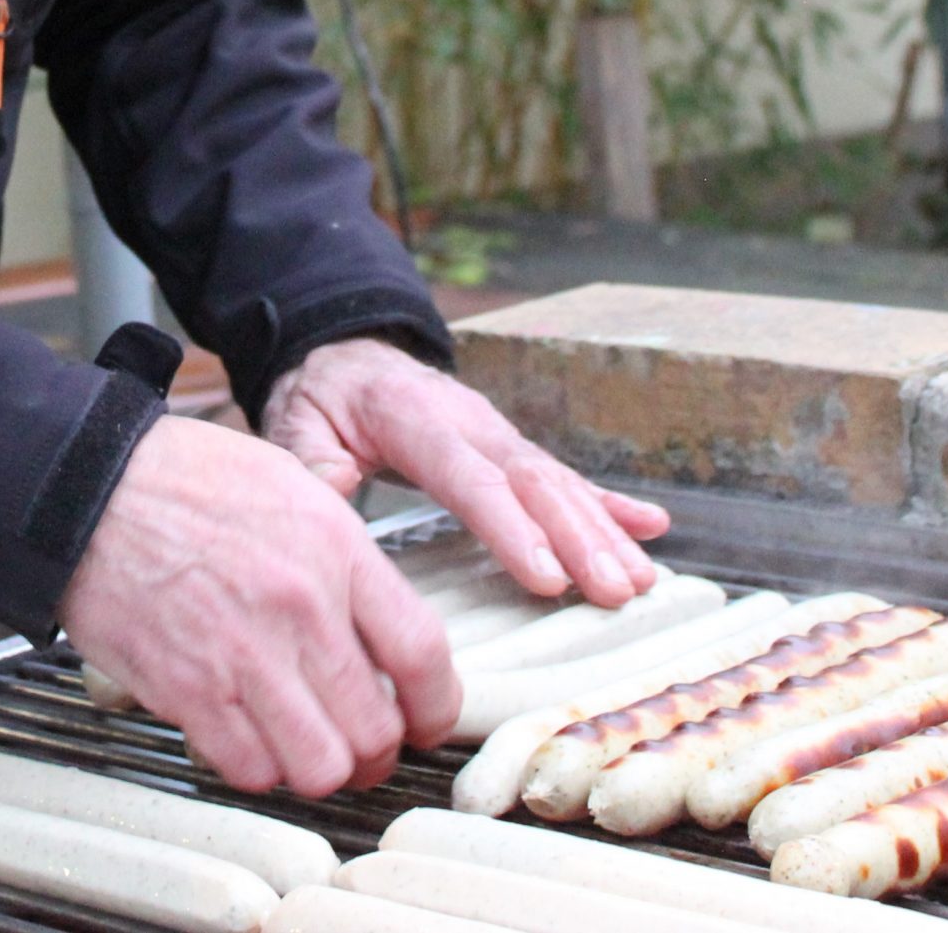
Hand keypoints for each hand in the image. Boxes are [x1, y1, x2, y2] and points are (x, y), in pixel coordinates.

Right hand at [59, 413, 457, 796]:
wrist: (88, 488)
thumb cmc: (183, 478)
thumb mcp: (290, 483)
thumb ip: (342, 550)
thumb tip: (376, 611)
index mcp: (335, 549)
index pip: (422, 653)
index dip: (438, 707)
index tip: (428, 720)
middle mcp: (300, 608)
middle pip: (376, 729)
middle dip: (378, 753)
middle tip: (366, 747)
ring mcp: (244, 656)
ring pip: (320, 766)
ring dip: (320, 768)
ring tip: (309, 749)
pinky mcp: (187, 691)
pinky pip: (250, 769)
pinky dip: (258, 767)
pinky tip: (251, 737)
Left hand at [261, 338, 669, 606]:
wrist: (346, 356)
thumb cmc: (322, 399)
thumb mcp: (296, 421)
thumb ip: (310, 456)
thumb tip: (332, 486)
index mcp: (414, 417)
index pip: (470, 477)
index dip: (511, 527)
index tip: (546, 577)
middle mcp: (469, 421)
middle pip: (531, 480)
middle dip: (579, 536)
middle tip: (615, 591)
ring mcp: (496, 433)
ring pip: (557, 481)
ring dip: (602, 530)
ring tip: (639, 579)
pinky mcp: (510, 448)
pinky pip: (565, 477)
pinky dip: (610, 503)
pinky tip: (651, 529)